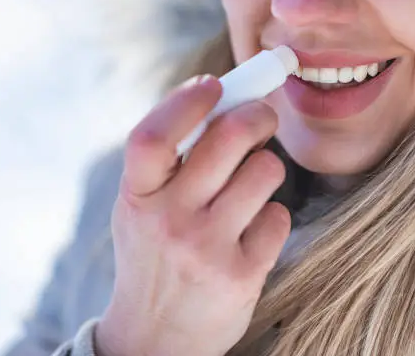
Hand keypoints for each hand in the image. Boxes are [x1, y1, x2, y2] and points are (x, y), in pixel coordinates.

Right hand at [96, 75, 290, 355]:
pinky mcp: (241, 274)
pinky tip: (251, 231)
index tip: (213, 83)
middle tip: (263, 116)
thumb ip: (169, 163)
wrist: (154, 336)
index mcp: (136, 197)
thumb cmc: (152, 256)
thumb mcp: (142, 209)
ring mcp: (206, 249)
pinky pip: (277, 216)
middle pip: (228, 139)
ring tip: (251, 184)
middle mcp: (168, 221)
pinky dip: (271, 215)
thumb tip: (222, 103)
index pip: (153, 136)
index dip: (185, 101)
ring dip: (266, 167)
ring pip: (264, 171)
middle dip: (257, 115)